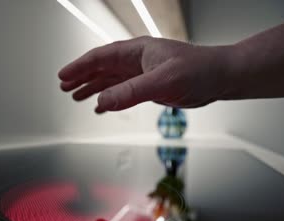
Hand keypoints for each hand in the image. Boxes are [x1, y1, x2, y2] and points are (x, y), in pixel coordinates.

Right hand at [58, 36, 232, 112]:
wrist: (220, 77)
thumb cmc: (199, 70)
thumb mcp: (163, 81)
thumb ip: (132, 92)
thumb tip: (103, 101)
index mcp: (137, 51)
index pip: (101, 57)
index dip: (80, 67)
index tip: (63, 75)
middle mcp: (137, 61)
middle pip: (101, 67)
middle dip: (82, 77)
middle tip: (64, 86)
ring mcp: (142, 73)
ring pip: (110, 80)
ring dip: (93, 87)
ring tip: (76, 96)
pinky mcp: (150, 86)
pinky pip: (122, 91)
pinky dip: (109, 98)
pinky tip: (102, 106)